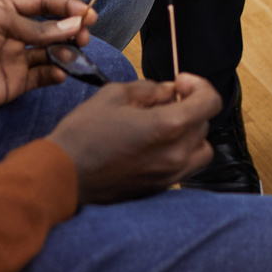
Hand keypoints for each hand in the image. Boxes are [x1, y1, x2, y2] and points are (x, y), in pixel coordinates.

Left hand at [0, 0, 95, 111]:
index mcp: (9, 11)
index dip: (68, 6)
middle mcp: (16, 33)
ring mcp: (17, 59)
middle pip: (54, 29)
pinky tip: (58, 73)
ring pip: (52, 53)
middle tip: (84, 37)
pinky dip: (55, 74)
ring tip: (70, 55)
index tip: (88, 14)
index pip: (46, 3)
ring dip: (66, 52)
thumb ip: (37, 27)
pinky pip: (43, 77)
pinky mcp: (16, 83)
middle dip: (72, 31)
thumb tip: (73, 25)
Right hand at [50, 72, 223, 202]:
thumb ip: (149, 89)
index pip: (209, 102)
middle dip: (189, 106)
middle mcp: (175, 155)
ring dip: (190, 132)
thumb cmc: (84, 133)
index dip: (199, 86)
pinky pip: (185, 167)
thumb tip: (168, 91)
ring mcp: (169, 176)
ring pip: (200, 149)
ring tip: (166, 124)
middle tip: (165, 99)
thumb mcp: (114, 95)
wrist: (62, 175)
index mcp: (167, 127)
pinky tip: (155, 144)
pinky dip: (180, 152)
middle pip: (204, 124)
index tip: (181, 82)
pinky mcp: (159, 189)